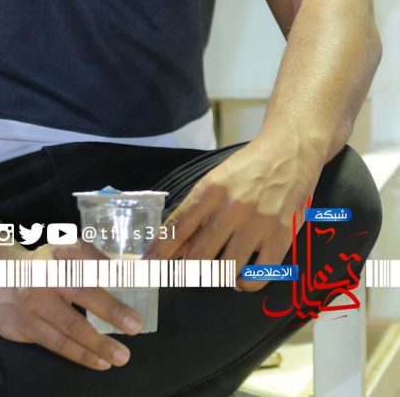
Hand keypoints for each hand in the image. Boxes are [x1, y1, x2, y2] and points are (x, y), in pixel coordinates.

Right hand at [0, 242, 140, 369]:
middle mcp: (39, 285)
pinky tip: (95, 361)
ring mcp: (27, 310)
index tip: (135, 318)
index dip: (111, 301)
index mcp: (54, 260)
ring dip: (92, 350)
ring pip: (63, 336)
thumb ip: (94, 261)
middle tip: (129, 344)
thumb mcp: (65, 249)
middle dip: (104, 330)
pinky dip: (76, 354)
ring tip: (116, 359)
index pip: (86, 280)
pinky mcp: (18, 330)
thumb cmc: (42, 261)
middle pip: (75, 312)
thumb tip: (127, 277)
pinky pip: (52, 346)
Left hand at [144, 136, 322, 290]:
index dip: (160, 250)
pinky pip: (258, 276)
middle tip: (185, 274)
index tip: (148, 265)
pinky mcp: (281, 237)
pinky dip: (245, 284)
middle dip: (187, 270)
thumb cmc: (248, 167)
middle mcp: (232, 208)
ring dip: (217, 277)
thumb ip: (198, 210)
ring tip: (215, 274)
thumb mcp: (216, 179)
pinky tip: (241, 278)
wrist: (289, 152)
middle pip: (199, 255)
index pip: (178, 227)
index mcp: (211, 190)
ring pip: (226, 269)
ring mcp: (258, 224)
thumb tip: (176, 244)